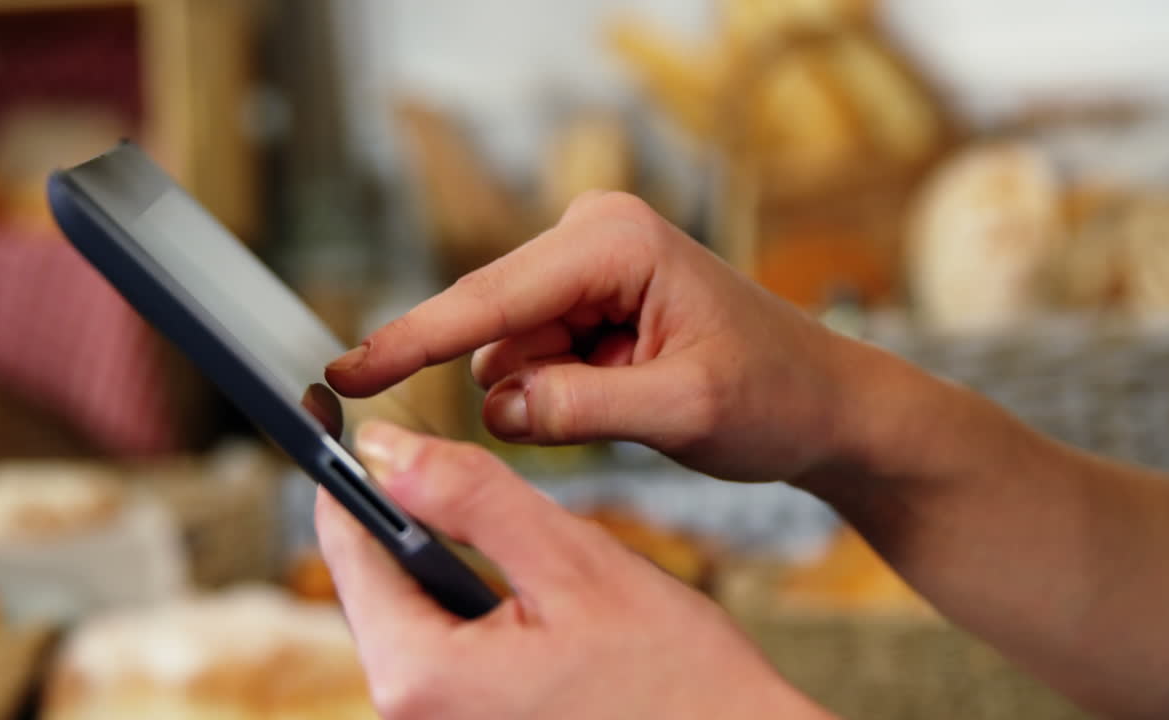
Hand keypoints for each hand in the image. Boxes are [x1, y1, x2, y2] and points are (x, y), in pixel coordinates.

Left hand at [316, 420, 832, 719]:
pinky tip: (534, 599)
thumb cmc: (674, 676)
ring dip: (452, 560)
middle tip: (468, 474)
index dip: (347, 473)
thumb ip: (470, 498)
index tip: (349, 422)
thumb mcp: (572, 564)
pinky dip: (474, 602)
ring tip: (527, 548)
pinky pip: (446, 648)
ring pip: (415, 610)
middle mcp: (413, 716)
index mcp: (420, 676)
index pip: (348, 548)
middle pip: (376, 582)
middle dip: (416, 518)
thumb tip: (383, 447)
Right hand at [326, 192, 886, 482]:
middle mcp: (591, 240)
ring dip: (546, 396)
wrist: (823, 402)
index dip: (413, 340)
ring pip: (507, 354)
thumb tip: (493, 405)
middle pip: (491, 324)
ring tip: (633, 402)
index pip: (492, 298)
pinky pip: (530, 363)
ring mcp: (585, 271)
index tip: (345, 371)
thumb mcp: (683, 411)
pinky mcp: (586, 306)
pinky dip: (557, 395)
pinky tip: (622, 397)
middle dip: (519, 385)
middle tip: (600, 412)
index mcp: (615, 242)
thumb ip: (581, 407)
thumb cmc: (774, 394)